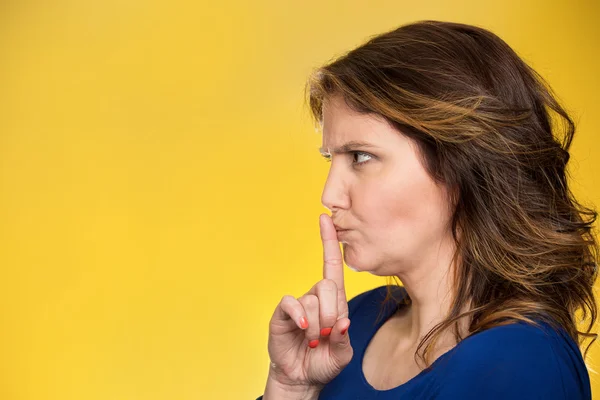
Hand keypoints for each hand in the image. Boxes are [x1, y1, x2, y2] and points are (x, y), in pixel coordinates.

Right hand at [266, 213, 352, 389]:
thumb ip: (343, 339)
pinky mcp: (283, 313)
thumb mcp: (342, 355)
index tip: (326, 219)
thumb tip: (343, 322)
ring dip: (316, 324)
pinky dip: (299, 316)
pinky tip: (302, 329)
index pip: (333, 266)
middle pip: (328, 285)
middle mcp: (316, 298)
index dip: (330, 242)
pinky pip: (291, 303)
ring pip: (311, 299)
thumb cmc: (323, 362)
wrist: (302, 378)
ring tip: (313, 339)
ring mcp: (299, 305)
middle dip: (331, 313)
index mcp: (335, 302)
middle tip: (326, 333)